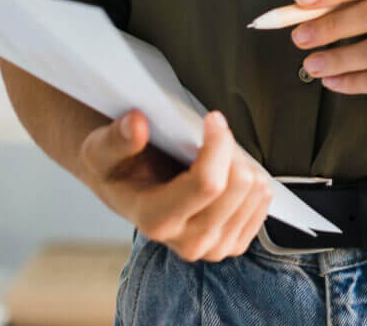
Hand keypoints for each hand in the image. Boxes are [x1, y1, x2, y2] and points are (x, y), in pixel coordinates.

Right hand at [77, 109, 272, 262]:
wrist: (129, 191)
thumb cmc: (119, 168)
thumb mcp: (102, 149)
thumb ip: (117, 138)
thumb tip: (137, 125)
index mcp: (155, 221)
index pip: (208, 183)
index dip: (219, 143)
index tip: (212, 119)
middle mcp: (187, 243)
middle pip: (239, 185)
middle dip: (231, 150)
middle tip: (212, 138)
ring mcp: (213, 248)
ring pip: (256, 192)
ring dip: (241, 164)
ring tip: (216, 158)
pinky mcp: (233, 244)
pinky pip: (264, 203)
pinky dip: (251, 180)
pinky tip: (227, 175)